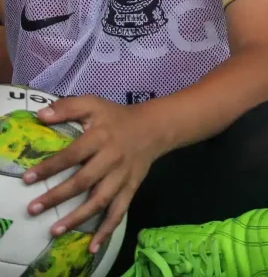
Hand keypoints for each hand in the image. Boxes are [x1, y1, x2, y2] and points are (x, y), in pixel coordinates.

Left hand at [24, 96, 159, 252]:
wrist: (154, 127)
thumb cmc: (117, 117)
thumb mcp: (94, 104)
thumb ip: (68, 107)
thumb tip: (40, 115)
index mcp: (101, 136)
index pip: (72, 154)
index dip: (50, 167)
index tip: (28, 179)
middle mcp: (112, 157)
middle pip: (84, 180)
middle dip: (58, 196)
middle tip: (34, 208)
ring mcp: (123, 175)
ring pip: (100, 200)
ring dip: (78, 218)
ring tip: (55, 231)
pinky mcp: (131, 187)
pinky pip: (119, 211)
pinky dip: (107, 230)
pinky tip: (93, 246)